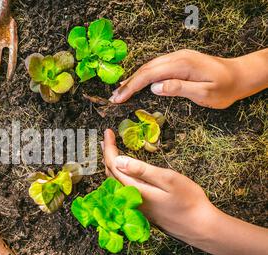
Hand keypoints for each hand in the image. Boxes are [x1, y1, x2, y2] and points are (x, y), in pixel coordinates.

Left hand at [102, 129, 267, 254]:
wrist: (199, 228)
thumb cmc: (188, 201)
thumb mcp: (168, 180)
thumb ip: (142, 170)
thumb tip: (118, 160)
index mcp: (135, 189)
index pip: (113, 165)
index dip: (109, 148)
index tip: (108, 132)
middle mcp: (130, 200)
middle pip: (111, 175)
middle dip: (107, 156)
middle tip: (106, 139)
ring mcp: (134, 207)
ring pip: (115, 184)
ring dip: (112, 167)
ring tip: (110, 152)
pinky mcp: (140, 210)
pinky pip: (122, 191)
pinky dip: (119, 177)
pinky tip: (124, 172)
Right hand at [109, 49, 267, 108]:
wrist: (239, 76)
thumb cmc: (225, 88)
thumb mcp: (205, 93)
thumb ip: (179, 89)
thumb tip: (155, 87)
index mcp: (182, 65)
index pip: (149, 75)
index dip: (131, 87)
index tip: (119, 98)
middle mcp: (177, 57)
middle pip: (145, 69)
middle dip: (128, 84)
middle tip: (114, 98)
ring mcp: (178, 58)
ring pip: (149, 67)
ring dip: (133, 80)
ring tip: (120, 92)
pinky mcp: (179, 61)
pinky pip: (156, 67)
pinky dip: (143, 76)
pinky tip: (136, 83)